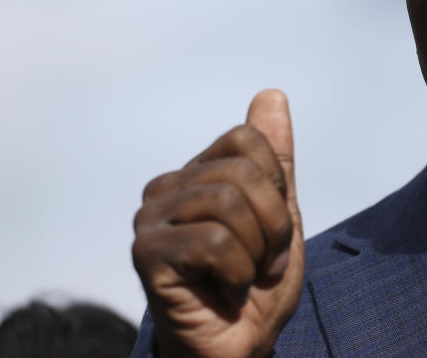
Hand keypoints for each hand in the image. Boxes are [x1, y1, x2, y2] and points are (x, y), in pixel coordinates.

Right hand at [132, 89, 304, 356]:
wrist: (240, 347)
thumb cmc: (255, 284)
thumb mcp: (280, 215)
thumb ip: (275, 160)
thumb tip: (271, 94)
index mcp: (196, 173)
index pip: (249, 140)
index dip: (276, 188)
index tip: (272, 229)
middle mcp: (166, 189)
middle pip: (242, 172)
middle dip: (272, 224)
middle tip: (263, 261)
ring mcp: (150, 219)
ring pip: (228, 203)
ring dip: (256, 251)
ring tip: (243, 275)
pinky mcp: (146, 254)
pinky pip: (213, 241)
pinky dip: (237, 272)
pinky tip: (224, 289)